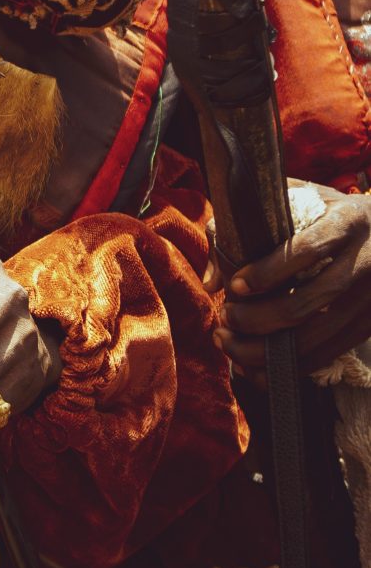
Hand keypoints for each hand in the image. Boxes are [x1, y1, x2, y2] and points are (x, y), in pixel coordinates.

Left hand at [219, 188, 370, 373]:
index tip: (235, 285)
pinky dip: (289, 366)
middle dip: (258, 318)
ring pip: (316, 337)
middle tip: (224, 318)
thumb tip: (212, 280)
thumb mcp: (303, 200)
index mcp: (348, 223)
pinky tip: (256, 367)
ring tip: (229, 344)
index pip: (306, 251)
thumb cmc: (333, 213)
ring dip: (266, 350)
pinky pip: (327, 354)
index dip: (268, 272)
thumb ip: (251, 223)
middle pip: (308, 302)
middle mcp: (364, 262)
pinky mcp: (370, 326)